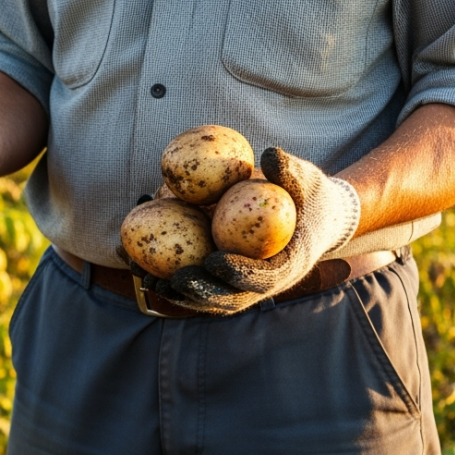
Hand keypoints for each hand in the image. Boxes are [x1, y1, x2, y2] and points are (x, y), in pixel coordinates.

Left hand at [167, 147, 361, 313]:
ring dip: (178, 295)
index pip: (263, 277)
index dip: (238, 273)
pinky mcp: (225, 281)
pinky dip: (171, 282)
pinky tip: (141, 269)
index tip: (213, 260)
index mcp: (288, 265)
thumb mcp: (307, 181)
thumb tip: (270, 154)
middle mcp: (264, 284)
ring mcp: (244, 287)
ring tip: (148, 281)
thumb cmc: (309, 197)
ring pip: (209, 300)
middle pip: (230, 298)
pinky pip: (197, 286)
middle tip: (174, 278)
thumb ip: (290, 172)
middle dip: (201, 292)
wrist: (312, 218)